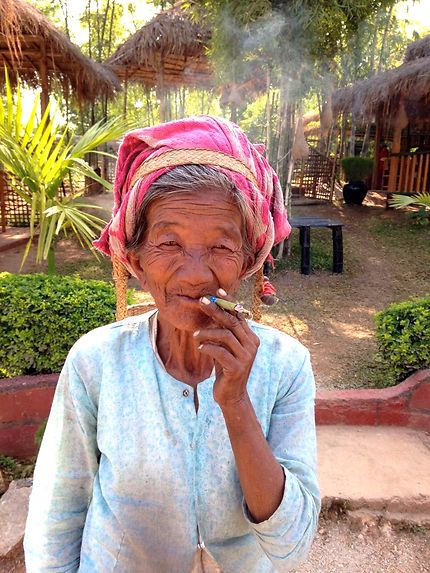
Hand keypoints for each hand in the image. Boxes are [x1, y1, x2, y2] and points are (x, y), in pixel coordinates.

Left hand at [193, 290, 259, 407]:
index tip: (217, 291)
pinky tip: (200, 348)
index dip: (228, 302)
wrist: (231, 395)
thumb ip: (224, 331)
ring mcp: (246, 357)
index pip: (239, 315)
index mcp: (251, 338)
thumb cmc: (226, 368)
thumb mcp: (226, 347)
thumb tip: (212, 309)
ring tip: (195, 335)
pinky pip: (220, 352)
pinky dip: (208, 348)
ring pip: (225, 335)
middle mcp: (252, 345)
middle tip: (201, 302)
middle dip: (216, 310)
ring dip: (207, 333)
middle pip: (232, 322)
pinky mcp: (237, 368)